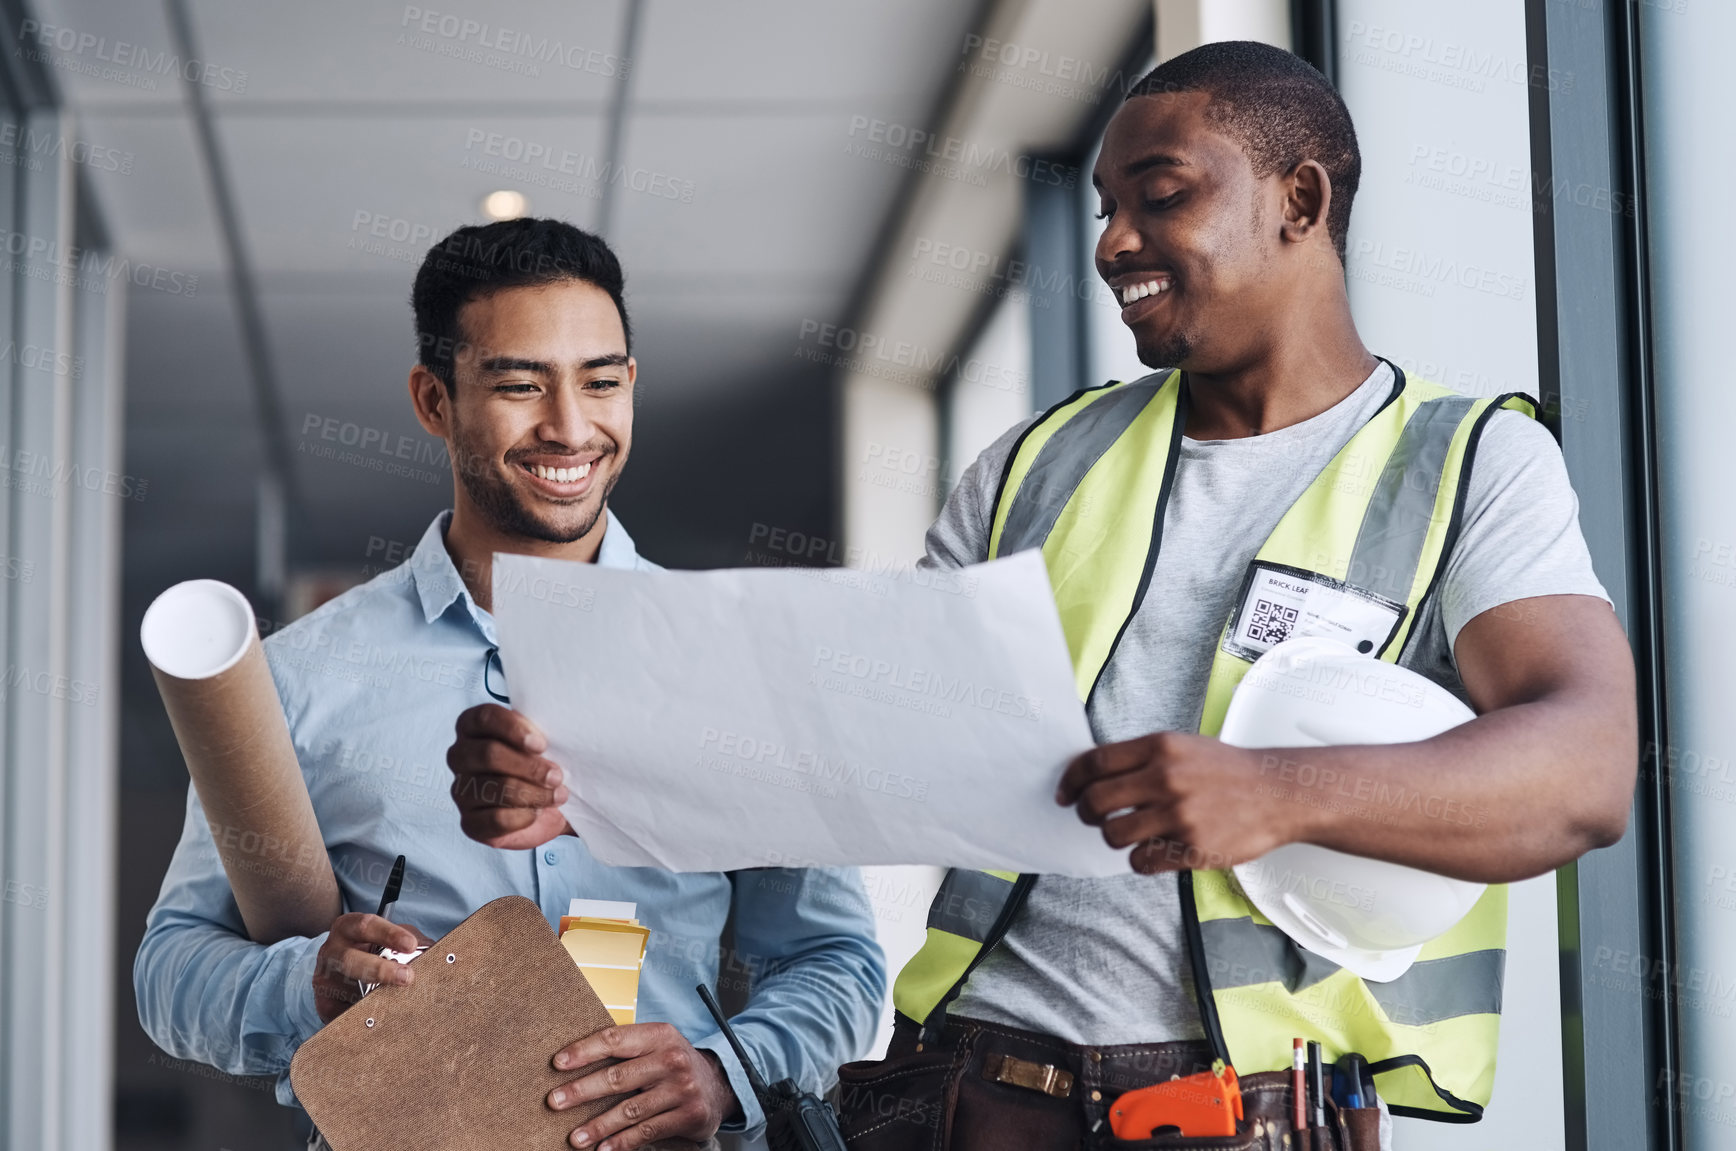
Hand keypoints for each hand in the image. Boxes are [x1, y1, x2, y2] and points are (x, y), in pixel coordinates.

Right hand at [312, 913, 434, 1023]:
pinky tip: (372, 1023)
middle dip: (379, 970)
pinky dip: (355, 1019)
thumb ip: (410, 943)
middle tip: (407, 978)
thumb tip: (438, 955)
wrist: (338, 967)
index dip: (389, 934)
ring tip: (392, 1007)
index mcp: (349, 927)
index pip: (366, 925)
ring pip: (344, 990)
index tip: (411, 944)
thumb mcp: (390, 938)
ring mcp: (324, 977)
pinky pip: (338, 1013)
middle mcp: (332, 950)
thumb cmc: (373, 949)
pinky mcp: (322, 1002)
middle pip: (350, 960)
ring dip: (369, 999)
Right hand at [447, 703, 575, 848]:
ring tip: (557, 795)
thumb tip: (547, 740)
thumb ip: (537, 734)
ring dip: (534, 793)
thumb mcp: (542, 742)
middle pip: (488, 754)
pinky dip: (523, 816)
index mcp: (473, 726)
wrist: (549, 804)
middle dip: (529, 767)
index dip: (513, 729)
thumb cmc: (541, 763)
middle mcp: (460, 756)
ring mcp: (461, 790)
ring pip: (494, 788)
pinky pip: (496, 819)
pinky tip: (538, 811)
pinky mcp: (469, 822)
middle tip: (556, 776)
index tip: (541, 745)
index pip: (485, 717)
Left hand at [547, 1022, 738, 1149]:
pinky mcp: (688, 1115)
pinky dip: (622, 1143)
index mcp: (660, 1035)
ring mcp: (682, 1088)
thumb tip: (576, 1062)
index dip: (584, 1051)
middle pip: (618, 1077)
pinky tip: (604, 1149)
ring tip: (575, 1137)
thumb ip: (627, 1049)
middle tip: (555, 1101)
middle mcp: (672, 1059)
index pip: (615, 1040)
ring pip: (630, 1110)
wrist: (720, 1085)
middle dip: (582, 1091)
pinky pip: (647, 1131)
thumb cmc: (674, 1064)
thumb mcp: (657, 1045)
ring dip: (598, 1126)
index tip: (558, 1063)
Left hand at [1057, 731, 1293, 873]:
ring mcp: (1180, 815)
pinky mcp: (1193, 849)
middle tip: (1091, 817)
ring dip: (1112, 837)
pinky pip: (1141, 862)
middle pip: (1096, 802)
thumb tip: (1091, 774)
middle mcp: (1166, 778)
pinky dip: (1140, 859)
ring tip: (1128, 833)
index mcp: (1160, 747)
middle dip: (1085, 813)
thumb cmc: (1225, 770)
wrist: (1277, 793)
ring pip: (1113, 836)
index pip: (1094, 763)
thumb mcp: (1181, 747)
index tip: (1065, 794)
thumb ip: (1140, 758)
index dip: (1070, 781)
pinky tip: (1153, 850)